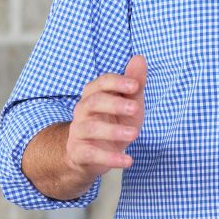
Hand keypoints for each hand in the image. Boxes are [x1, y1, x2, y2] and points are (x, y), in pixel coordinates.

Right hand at [64, 54, 146, 181]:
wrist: (94, 155)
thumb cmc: (115, 123)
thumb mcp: (129, 103)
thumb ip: (135, 83)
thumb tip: (140, 58)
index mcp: (95, 95)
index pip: (101, 83)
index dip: (117, 82)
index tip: (135, 86)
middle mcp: (83, 111)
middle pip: (93, 102)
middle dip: (114, 103)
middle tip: (135, 108)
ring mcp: (78, 132)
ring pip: (89, 127)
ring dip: (113, 131)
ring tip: (135, 134)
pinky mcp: (79, 152)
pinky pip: (90, 153)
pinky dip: (109, 158)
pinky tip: (127, 160)